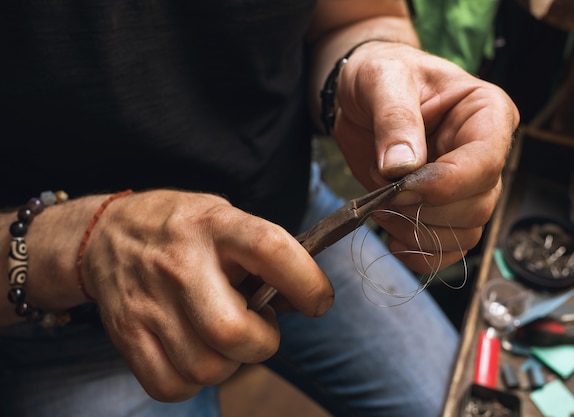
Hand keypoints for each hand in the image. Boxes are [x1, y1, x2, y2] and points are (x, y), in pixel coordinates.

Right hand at [79, 190, 333, 400]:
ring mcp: (149, 303)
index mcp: (215, 226)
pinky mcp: (127, 335)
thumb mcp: (226, 217)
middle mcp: (180, 264)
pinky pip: (172, 385)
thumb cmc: (182, 229)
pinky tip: (196, 350)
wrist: (107, 235)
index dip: (307, 282)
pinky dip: (194, 380)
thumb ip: (265, 253)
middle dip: (263, 341)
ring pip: (207, 368)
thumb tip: (305, 300)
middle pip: (234, 333)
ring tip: (223, 333)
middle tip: (258, 323)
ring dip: (230, 362)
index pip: (271, 250)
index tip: (318, 301)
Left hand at [333, 41, 519, 272]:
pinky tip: (394, 241)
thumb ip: (394, 118)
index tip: (401, 186)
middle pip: (477, 205)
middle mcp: (486, 153)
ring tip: (381, 208)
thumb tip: (402, 168)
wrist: (363, 98)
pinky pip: (450, 249)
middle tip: (382, 190)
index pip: (485, 162)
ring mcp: (467, 185)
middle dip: (425, 210)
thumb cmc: (380, 76)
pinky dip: (422, 255)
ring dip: (419, 233)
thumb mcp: (382, 79)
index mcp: (486, 113)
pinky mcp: (445, 208)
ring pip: (465, 232)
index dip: (445, 184)